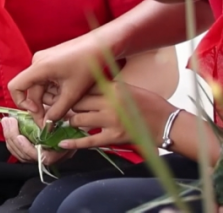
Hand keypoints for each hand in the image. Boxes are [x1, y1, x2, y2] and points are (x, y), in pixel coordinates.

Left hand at [1, 116, 73, 164]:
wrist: (71, 118)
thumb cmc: (69, 116)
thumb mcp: (63, 115)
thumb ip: (53, 117)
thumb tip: (39, 115)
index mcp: (61, 150)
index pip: (43, 158)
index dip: (28, 148)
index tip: (19, 136)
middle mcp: (50, 156)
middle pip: (26, 156)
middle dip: (13, 137)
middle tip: (9, 120)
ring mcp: (40, 154)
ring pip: (20, 153)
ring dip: (9, 136)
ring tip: (6, 120)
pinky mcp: (32, 150)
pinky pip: (18, 149)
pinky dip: (10, 138)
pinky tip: (8, 125)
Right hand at [8, 34, 105, 124]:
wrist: (101, 45)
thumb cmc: (89, 65)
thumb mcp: (74, 92)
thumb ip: (58, 110)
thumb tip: (48, 123)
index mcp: (39, 67)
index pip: (16, 87)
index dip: (22, 103)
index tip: (39, 112)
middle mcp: (36, 62)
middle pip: (30, 90)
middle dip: (41, 106)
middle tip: (53, 122)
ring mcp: (43, 61)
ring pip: (39, 86)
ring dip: (50, 98)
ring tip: (67, 104)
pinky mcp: (50, 61)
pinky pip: (45, 80)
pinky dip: (54, 90)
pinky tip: (68, 94)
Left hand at [60, 83, 176, 149]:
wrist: (167, 123)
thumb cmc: (150, 104)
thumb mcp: (129, 88)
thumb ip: (109, 87)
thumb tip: (88, 84)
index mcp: (114, 89)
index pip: (84, 88)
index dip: (73, 91)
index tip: (67, 93)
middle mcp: (110, 103)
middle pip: (77, 103)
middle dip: (70, 106)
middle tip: (66, 108)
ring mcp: (111, 121)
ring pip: (78, 120)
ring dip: (73, 121)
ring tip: (72, 121)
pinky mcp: (113, 137)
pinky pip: (88, 140)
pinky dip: (73, 143)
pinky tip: (61, 144)